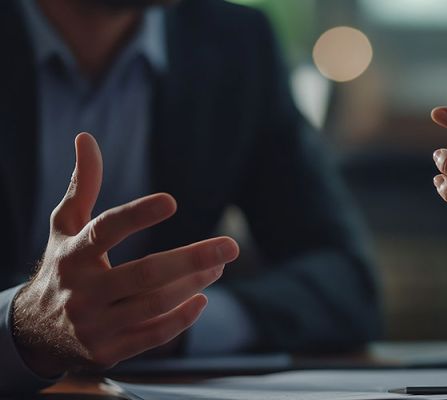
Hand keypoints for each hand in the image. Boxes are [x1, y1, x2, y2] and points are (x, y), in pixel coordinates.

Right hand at [12, 133, 239, 376]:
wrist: (32, 334)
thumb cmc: (61, 269)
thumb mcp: (64, 228)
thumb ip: (82, 186)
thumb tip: (86, 138)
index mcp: (72, 256)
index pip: (105, 232)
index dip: (137, 215)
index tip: (171, 201)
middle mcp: (82, 291)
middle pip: (145, 275)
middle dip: (192, 259)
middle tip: (231, 245)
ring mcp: (95, 325)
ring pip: (155, 304)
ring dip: (193, 284)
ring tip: (218, 266)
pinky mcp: (108, 351)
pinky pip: (153, 335)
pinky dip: (182, 317)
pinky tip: (202, 298)